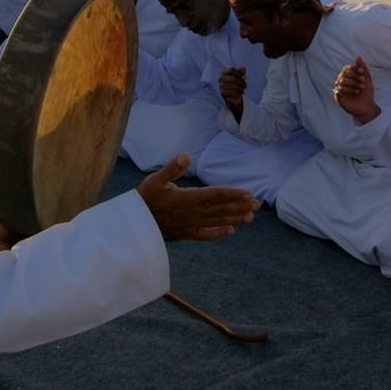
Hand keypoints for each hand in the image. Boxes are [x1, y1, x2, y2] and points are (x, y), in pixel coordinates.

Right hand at [136, 153, 257, 241]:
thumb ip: (171, 169)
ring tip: (250, 217)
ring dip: (235, 219)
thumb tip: (185, 154)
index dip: (232, 194)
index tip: (247, 193)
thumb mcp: (154, 180)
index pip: (214, 196)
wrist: (133, 226)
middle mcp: (192, 213)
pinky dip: (218, 233)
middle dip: (239, 206)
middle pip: (220, 210)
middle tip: (257, 204)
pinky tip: (230, 231)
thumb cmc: (144, 199)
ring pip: (216, 222)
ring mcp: (190, 225)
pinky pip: (205, 235)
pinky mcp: (186, 234)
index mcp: (186, 199)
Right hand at [218, 65, 245, 117]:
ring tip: (243, 90)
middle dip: (242, 82)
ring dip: (241, 89)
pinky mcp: (222, 93)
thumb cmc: (236, 84)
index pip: (231, 70)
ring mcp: (221, 86)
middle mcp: (221, 79)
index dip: (239, 73)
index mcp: (224, 73)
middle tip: (245, 85)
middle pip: (234, 79)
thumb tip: (243, 68)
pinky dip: (238, 94)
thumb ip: (241, 71)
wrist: (232, 96)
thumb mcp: (239, 76)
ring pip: (235, 86)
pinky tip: (240, 94)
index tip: (244, 76)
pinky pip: (233, 93)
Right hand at [333, 56, 375, 122]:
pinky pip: (339, 89)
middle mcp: (342, 82)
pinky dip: (348, 90)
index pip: (347, 68)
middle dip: (355, 77)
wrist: (367, 107)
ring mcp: (339, 89)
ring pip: (342, 81)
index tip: (362, 72)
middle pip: (344, 74)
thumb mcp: (367, 79)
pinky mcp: (337, 97)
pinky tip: (355, 92)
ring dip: (353, 83)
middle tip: (363, 81)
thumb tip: (358, 56)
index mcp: (348, 77)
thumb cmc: (367, 93)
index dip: (354, 69)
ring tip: (361, 88)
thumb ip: (363, 68)